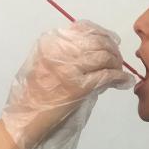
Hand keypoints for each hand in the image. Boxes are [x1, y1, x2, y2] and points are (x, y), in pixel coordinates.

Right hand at [2, 20, 134, 148]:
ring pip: (104, 56)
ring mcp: (69, 68)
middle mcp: (60, 51)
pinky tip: (124, 81)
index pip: (82, 28)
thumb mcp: (43, 65)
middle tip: (118, 60)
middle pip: (97, 41)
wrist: (25, 119)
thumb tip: (92, 51)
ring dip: (117, 63)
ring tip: (119, 71)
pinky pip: (106, 76)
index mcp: (50, 43)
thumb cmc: (33, 96)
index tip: (111, 41)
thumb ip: (63, 55)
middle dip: (113, 49)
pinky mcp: (79, 87)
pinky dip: (119, 77)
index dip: (102, 33)